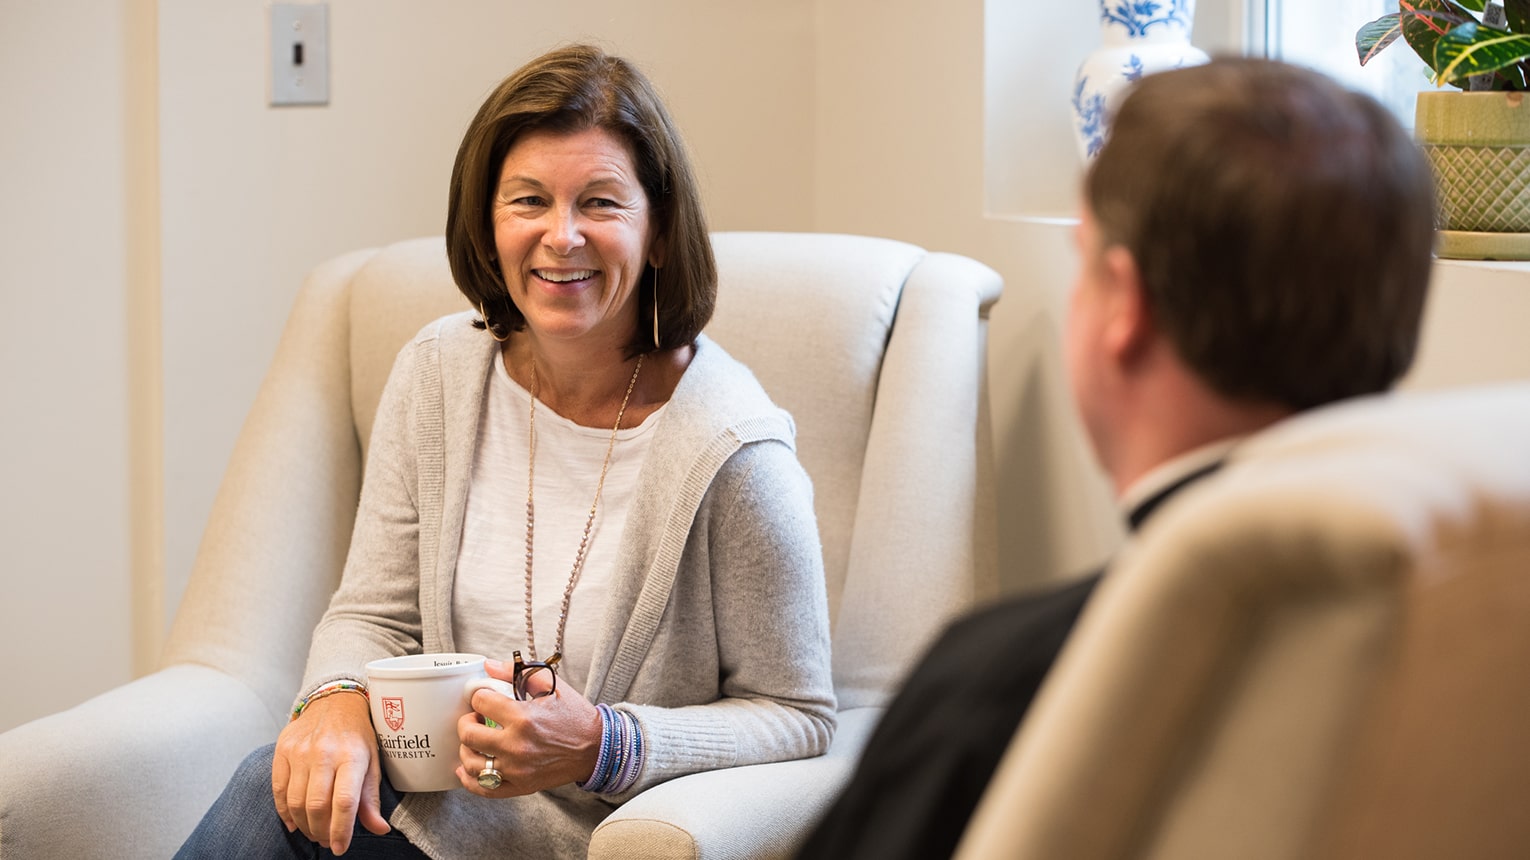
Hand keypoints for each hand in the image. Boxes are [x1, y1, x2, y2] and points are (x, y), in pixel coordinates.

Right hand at [271, 692, 390, 853]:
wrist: (334, 701)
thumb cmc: (357, 735)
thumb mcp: (372, 762)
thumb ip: (370, 798)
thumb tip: (379, 829)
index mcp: (352, 755)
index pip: (345, 801)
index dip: (341, 830)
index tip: (340, 847)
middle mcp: (324, 752)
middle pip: (317, 806)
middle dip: (321, 831)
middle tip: (326, 840)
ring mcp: (300, 750)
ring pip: (296, 802)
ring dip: (304, 825)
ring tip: (314, 832)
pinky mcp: (282, 749)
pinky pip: (279, 790)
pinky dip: (285, 812)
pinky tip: (295, 822)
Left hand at [455, 657, 602, 796]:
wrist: (596, 748)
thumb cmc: (575, 717)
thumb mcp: (552, 686)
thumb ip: (517, 673)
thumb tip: (488, 666)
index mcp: (523, 717)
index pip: (480, 701)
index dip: (479, 695)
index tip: (486, 698)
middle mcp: (517, 745)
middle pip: (468, 733)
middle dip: (467, 721)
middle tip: (476, 717)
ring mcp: (517, 769)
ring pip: (471, 762)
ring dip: (466, 747)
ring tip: (476, 739)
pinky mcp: (520, 786)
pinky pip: (483, 788)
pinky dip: (469, 779)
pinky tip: (467, 767)